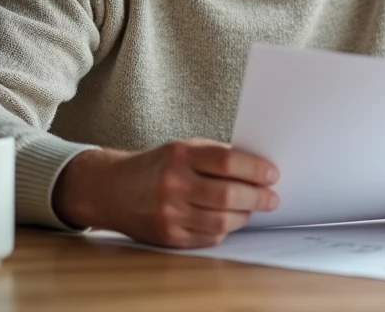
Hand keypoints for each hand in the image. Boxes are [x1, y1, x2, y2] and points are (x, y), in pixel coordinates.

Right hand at [53, 139, 279, 247]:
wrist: (112, 189)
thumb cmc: (157, 165)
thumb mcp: (184, 148)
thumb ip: (217, 156)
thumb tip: (258, 170)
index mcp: (180, 156)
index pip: (227, 162)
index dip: (255, 170)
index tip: (272, 174)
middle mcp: (173, 185)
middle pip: (228, 196)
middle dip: (258, 198)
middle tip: (272, 198)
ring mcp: (169, 213)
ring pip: (221, 221)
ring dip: (245, 216)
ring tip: (253, 209)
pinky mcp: (168, 236)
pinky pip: (208, 236)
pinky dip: (225, 229)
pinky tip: (230, 221)